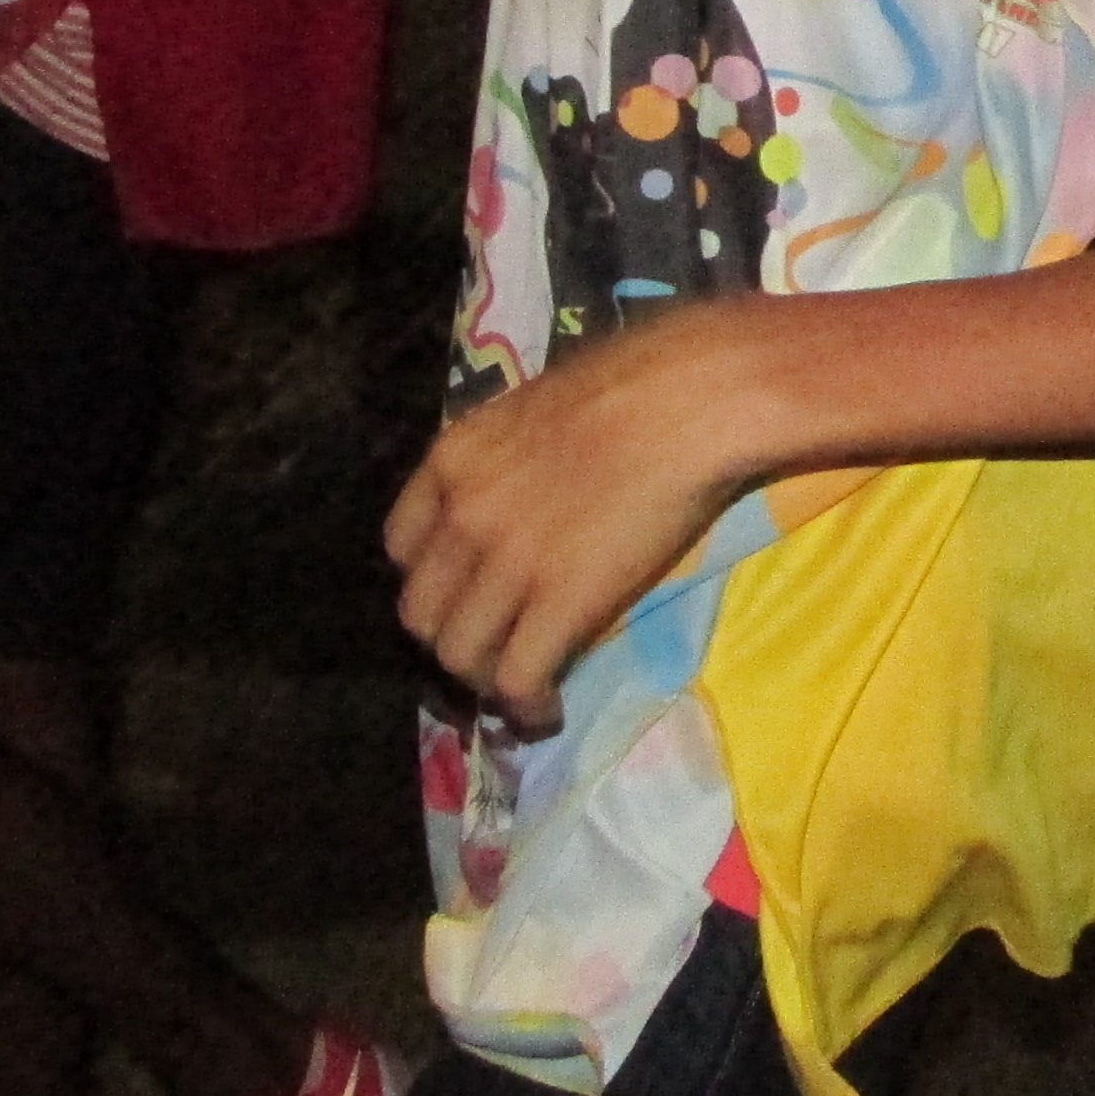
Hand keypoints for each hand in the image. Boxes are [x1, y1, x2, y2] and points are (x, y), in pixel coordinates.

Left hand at [383, 307, 770, 729]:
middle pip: (420, 613)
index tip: (464, 595)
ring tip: (521, 691)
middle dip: (452, 640)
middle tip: (494, 652)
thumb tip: (527, 487)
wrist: (693, 399)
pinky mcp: (560, 603)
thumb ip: (511, 457)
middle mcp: (462, 515)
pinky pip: (517, 680)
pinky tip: (547, 713)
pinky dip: (527, 709)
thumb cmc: (640, 383)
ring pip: (458, 656)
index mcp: (453, 459)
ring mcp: (507, 563)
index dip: (432, 581)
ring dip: (486, 683)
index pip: (401, 547)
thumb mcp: (540, 408)